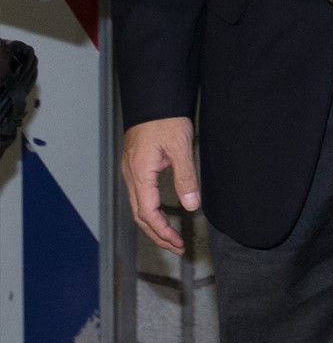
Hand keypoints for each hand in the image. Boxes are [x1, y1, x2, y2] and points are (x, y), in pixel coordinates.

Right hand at [122, 117, 199, 252]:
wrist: (153, 96)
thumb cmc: (164, 117)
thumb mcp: (180, 145)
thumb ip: (185, 176)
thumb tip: (191, 205)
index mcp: (140, 173)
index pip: (148, 214)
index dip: (162, 233)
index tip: (177, 244)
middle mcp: (131, 175)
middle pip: (140, 215)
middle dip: (158, 234)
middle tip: (177, 247)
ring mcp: (131, 170)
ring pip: (138, 206)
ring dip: (153, 224)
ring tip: (171, 236)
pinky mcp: (135, 164)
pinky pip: (139, 195)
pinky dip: (150, 210)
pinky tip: (161, 213)